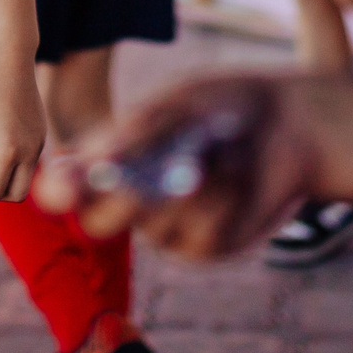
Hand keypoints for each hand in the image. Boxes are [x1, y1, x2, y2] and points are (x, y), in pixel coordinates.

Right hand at [39, 71, 352, 256]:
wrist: (293, 122)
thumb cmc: (225, 106)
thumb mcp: (177, 106)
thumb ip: (137, 132)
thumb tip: (96, 160)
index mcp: (112, 160)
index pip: (69, 184)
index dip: (58, 189)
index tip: (58, 188)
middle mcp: (133, 199)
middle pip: (100, 220)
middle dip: (116, 201)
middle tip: (132, 183)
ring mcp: (169, 227)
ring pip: (155, 228)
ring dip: (184, 190)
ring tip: (213, 152)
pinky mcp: (208, 245)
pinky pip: (200, 236)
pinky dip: (219, 200)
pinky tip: (235, 168)